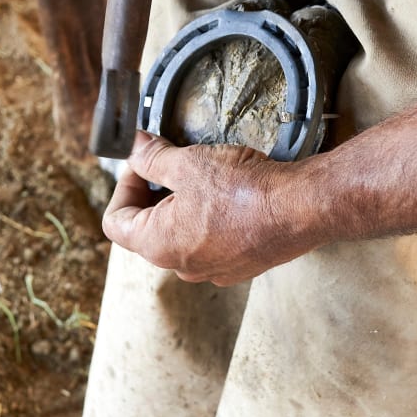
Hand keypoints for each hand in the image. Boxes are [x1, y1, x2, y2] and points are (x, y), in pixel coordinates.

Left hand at [103, 132, 321, 284]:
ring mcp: (213, 270)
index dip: (124, 184)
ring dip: (184, 206)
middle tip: (173, 163)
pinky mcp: (240, 265)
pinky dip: (211, 219)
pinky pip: (212, 242)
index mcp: (158, 245)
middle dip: (155, 193)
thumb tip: (132, 146)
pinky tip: (231, 195)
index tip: (143, 161)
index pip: (116, 221)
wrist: (301, 209)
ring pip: (182, 236)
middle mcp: (182, 267)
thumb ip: (153, 157)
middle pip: (148, 229)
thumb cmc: (244, 190)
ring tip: (205, 177)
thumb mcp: (189, 163)